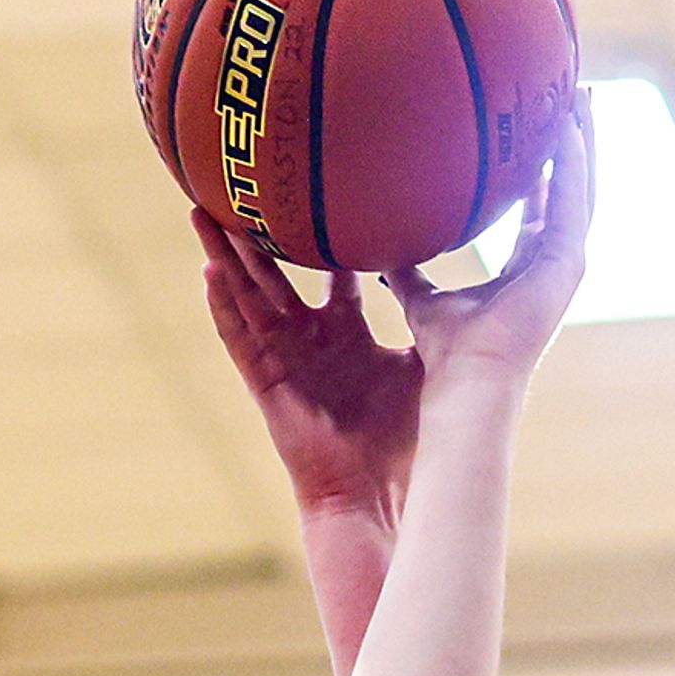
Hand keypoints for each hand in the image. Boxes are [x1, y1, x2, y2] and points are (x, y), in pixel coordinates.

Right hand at [194, 208, 420, 525]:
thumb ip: (433, 315)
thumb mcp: (425, 360)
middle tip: (240, 183)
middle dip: (254, 232)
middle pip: (273, 272)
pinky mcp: (266, 384)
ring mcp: (282, 360)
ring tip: (201, 210)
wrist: (382, 493)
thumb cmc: (409, 437)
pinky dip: (222, 307)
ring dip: (223, 255)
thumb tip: (474, 277)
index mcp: (346, 332)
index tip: (323, 189)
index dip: (324, 234)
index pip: (331, 270)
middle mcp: (308, 340)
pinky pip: (238, 339)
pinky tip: (207, 273)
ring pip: (245, 295)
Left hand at [389, 87, 595, 387]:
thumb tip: (378, 249)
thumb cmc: (447, 351)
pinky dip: (572, 164)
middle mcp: (554, 260)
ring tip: (582, 97)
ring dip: (584, 142)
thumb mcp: (421, 299)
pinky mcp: (568, 262)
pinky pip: (574, 201)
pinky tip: (568, 128)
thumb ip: (407, 271)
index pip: (544, 205)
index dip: (545, 168)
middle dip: (575, 142)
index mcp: (528, 267)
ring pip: (583, 187)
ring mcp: (567, 261)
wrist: (467, 379)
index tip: (543, 131)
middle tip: (575, 96)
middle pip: (573, 188)